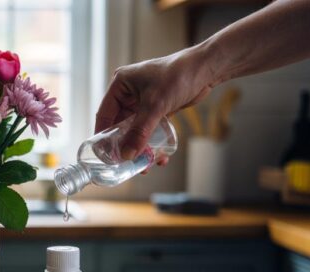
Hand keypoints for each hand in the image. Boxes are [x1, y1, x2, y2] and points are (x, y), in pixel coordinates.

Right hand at [94, 49, 214, 165]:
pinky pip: (149, 129)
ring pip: (135, 129)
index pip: (104, 114)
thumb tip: (127, 155)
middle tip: (127, 163)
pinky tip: (159, 156)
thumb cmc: (178, 76)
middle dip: (125, 145)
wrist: (206, 69)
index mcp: (120, 85)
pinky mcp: (156, 107)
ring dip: (140, 147)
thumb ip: (139, 132)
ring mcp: (142, 101)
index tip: (104, 155)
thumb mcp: (155, 105)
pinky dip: (152, 142)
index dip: (103, 135)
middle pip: (120, 125)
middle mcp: (128, 93)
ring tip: (145, 164)